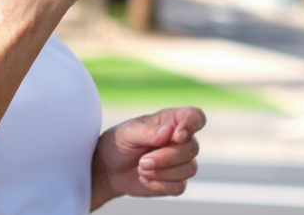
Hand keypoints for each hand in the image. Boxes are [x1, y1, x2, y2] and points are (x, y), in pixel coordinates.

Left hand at [90, 107, 205, 208]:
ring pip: (190, 168)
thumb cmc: (117, 144)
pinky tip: (144, 179)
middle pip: (192, 147)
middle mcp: (179, 140)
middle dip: (167, 157)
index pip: (195, 117)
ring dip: (163, 172)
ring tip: (141, 169)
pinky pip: (179, 186)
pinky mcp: (176, 181)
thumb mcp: (126, 133)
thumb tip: (169, 131)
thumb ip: (147, 132)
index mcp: (169, 121)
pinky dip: (160, 185)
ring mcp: (180, 162)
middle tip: (142, 162)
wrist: (107, 170)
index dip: (192, 125)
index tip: (177, 136)